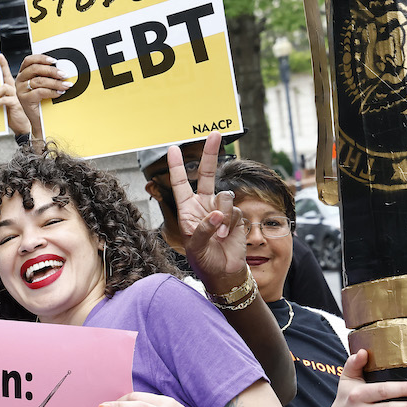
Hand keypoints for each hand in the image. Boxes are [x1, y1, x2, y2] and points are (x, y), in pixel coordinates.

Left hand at [0, 55, 29, 136]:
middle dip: (2, 70)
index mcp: (10, 90)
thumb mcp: (1, 105)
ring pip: (4, 87)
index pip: (7, 75)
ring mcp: (16, 97)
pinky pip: (6, 99)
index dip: (3, 65)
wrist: (20, 126)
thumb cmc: (11, 115)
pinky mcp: (16, 104)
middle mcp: (14, 91)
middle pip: (7, 77)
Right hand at [14, 54, 69, 138]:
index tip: (54, 61)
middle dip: (52, 71)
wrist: (38, 120)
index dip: (42, 58)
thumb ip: (46, 75)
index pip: (29, 60)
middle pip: (35, 69)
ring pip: (39, 81)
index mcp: (23, 73)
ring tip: (65, 85)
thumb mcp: (43, 85)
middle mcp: (19, 80)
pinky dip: (52, 92)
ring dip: (55, 82)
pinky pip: (40, 92)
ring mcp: (20, 90)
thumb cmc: (41, 101)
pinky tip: (59, 93)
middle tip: (64, 75)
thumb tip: (60, 69)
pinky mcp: (24, 99)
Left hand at [167, 132, 248, 287]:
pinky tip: (227, 237)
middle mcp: (203, 205)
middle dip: (211, 154)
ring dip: (222, 216)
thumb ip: (202, 229)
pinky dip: (230, 225)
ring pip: (224, 197)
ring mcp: (220, 209)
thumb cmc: (203, 260)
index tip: (172, 149)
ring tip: (218, 234)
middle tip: (215, 134)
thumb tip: (216, 215)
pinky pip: (235, 211)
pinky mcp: (235, 216)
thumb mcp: (195, 246)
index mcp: (187, 210)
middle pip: (208, 175)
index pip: (181, 184)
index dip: (177, 167)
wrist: (223, 272)